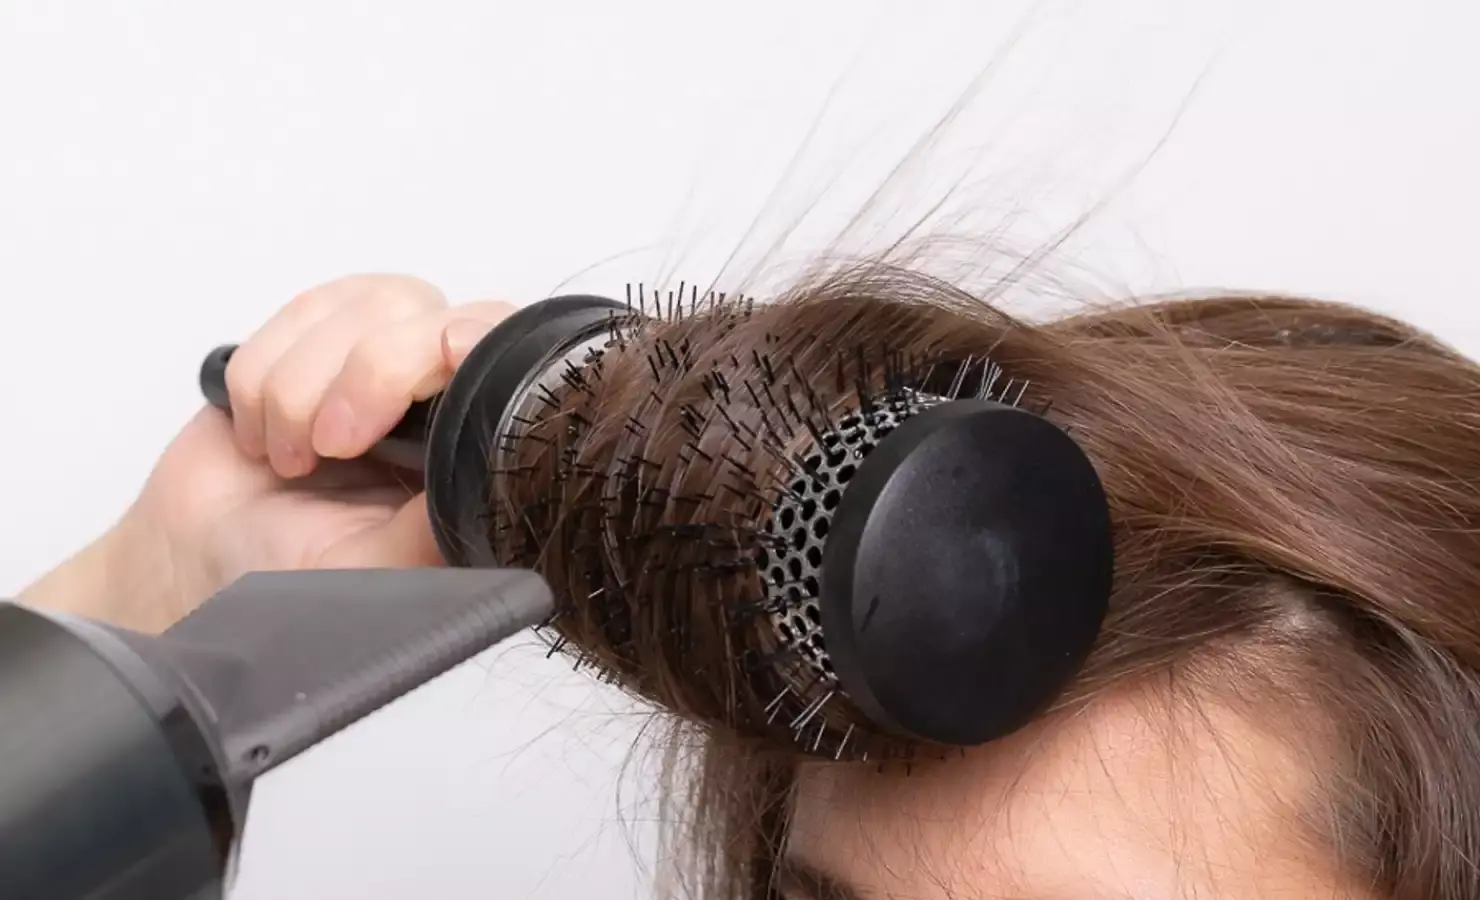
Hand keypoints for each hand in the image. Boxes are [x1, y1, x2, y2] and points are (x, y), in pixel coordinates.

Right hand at [22, 274, 513, 631]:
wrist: (201, 561)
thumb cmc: (295, 576)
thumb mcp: (378, 570)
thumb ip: (435, 524)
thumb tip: (487, 474)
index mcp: (468, 439)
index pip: (498, 348)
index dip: (469, 340)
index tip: (444, 361)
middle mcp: (434, 388)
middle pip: (423, 314)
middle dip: (370, 371)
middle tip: (330, 446)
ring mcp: (376, 352)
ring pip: (362, 305)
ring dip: (302, 384)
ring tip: (290, 459)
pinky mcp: (315, 337)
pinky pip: (299, 313)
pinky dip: (262, 375)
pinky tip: (260, 436)